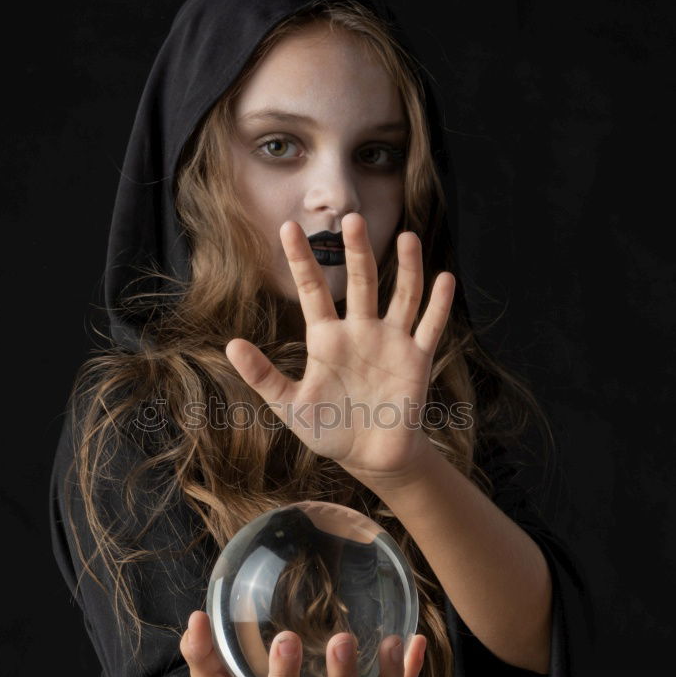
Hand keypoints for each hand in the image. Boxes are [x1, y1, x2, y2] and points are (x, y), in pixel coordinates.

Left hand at [225, 212, 454, 487]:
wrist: (369, 458)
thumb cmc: (328, 430)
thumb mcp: (288, 405)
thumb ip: (262, 375)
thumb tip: (231, 345)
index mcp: (326, 338)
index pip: (312, 290)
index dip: (300, 259)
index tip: (288, 227)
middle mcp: (360, 331)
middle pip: (361, 282)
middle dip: (357, 252)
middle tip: (352, 219)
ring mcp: (391, 343)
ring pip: (401, 296)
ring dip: (406, 269)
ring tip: (408, 238)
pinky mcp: (416, 360)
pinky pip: (430, 328)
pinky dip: (439, 305)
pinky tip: (444, 279)